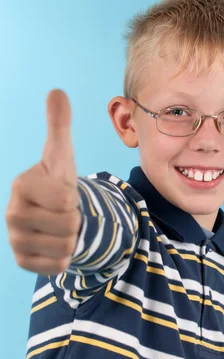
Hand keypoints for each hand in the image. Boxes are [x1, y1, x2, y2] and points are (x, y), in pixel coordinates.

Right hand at [5, 89, 81, 274]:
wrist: (51, 216)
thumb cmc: (56, 184)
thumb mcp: (61, 155)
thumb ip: (59, 126)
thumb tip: (57, 92)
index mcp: (22, 186)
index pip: (66, 199)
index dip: (74, 197)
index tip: (62, 193)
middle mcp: (12, 214)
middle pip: (69, 224)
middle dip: (75, 219)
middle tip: (64, 213)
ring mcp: (15, 240)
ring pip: (66, 246)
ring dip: (72, 238)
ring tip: (60, 228)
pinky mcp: (23, 262)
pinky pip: (59, 266)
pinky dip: (65, 257)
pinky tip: (55, 244)